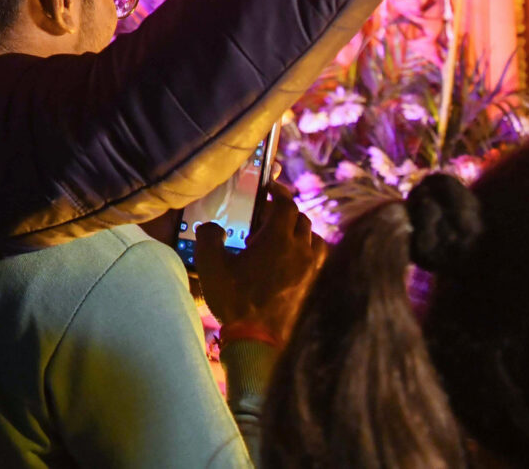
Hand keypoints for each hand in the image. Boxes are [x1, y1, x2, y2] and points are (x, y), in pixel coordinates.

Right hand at [195, 189, 323, 344]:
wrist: (258, 340)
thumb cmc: (234, 299)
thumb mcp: (210, 264)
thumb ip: (209, 236)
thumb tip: (214, 226)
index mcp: (277, 240)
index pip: (286, 205)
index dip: (279, 192)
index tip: (269, 188)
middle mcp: (300, 251)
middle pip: (302, 219)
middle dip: (286, 212)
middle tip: (268, 216)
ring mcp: (311, 271)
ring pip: (315, 239)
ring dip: (301, 232)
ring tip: (284, 238)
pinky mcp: (314, 287)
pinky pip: (319, 260)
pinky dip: (309, 252)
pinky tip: (294, 261)